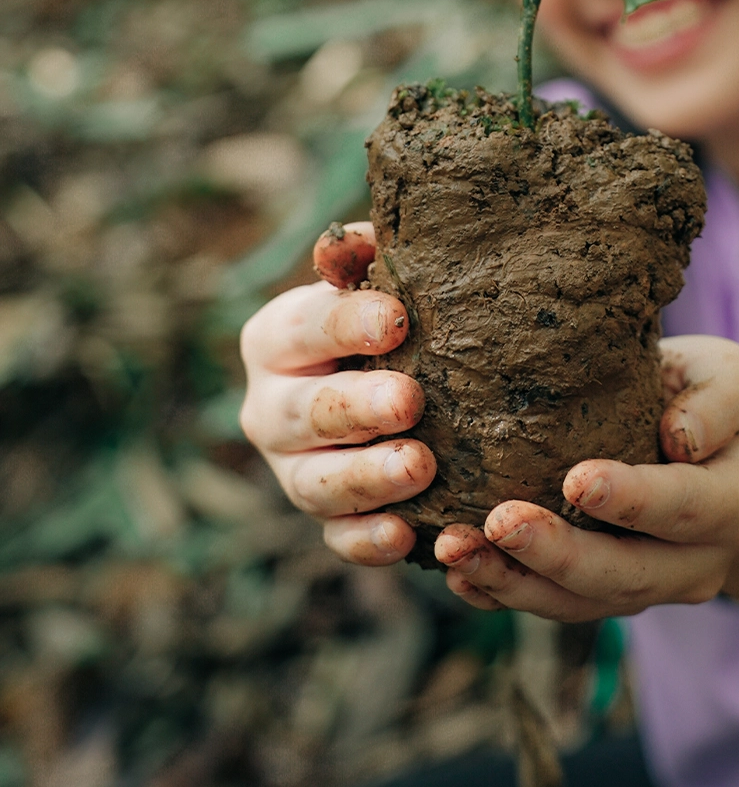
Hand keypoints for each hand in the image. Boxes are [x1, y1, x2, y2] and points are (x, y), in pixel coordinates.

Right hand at [238, 221, 431, 563]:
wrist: (384, 373)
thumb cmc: (385, 312)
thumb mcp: (373, 275)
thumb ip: (361, 256)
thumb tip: (349, 244)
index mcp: (275, 339)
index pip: (303, 329)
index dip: (347, 323)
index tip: (398, 320)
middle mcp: (270, 409)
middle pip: (303, 414)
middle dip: (356, 409)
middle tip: (410, 401)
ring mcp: (293, 471)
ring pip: (315, 485)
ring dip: (367, 478)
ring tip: (420, 467)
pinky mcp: (326, 520)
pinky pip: (339, 539)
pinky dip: (368, 542)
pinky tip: (407, 536)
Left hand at [435, 336, 738, 618]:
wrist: (694, 439)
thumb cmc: (701, 392)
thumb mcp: (729, 376)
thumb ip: (719, 401)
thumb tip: (682, 437)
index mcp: (732, 505)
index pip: (683, 506)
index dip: (630, 499)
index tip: (574, 480)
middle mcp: (696, 564)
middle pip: (625, 574)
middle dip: (557, 555)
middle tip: (498, 521)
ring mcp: (647, 589)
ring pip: (580, 604)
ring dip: (513, 582)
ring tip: (453, 548)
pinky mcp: (601, 598)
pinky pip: (550, 607)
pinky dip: (501, 594)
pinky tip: (459, 574)